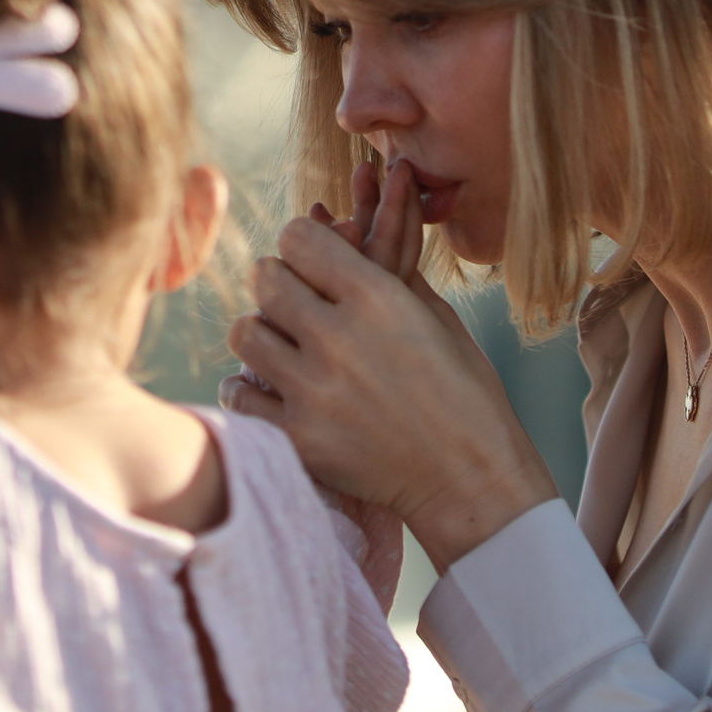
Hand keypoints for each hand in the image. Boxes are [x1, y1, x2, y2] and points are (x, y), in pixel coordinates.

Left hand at [222, 160, 556, 569]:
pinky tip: (267, 387)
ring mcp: (315, 391)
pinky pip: (240, 394)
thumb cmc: (467, 394)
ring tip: (280, 344)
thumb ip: (387, 274)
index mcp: (378, 298)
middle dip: (277, 282)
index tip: (307, 258)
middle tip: (289, 299)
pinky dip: (247, 389)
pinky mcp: (300, 439)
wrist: (472, 480)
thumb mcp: (436, 319)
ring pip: (246, 333)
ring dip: (260, 333)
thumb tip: (349, 230)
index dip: (302, 243)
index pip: (299, 239)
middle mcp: (339, 338)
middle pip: (266, 280)